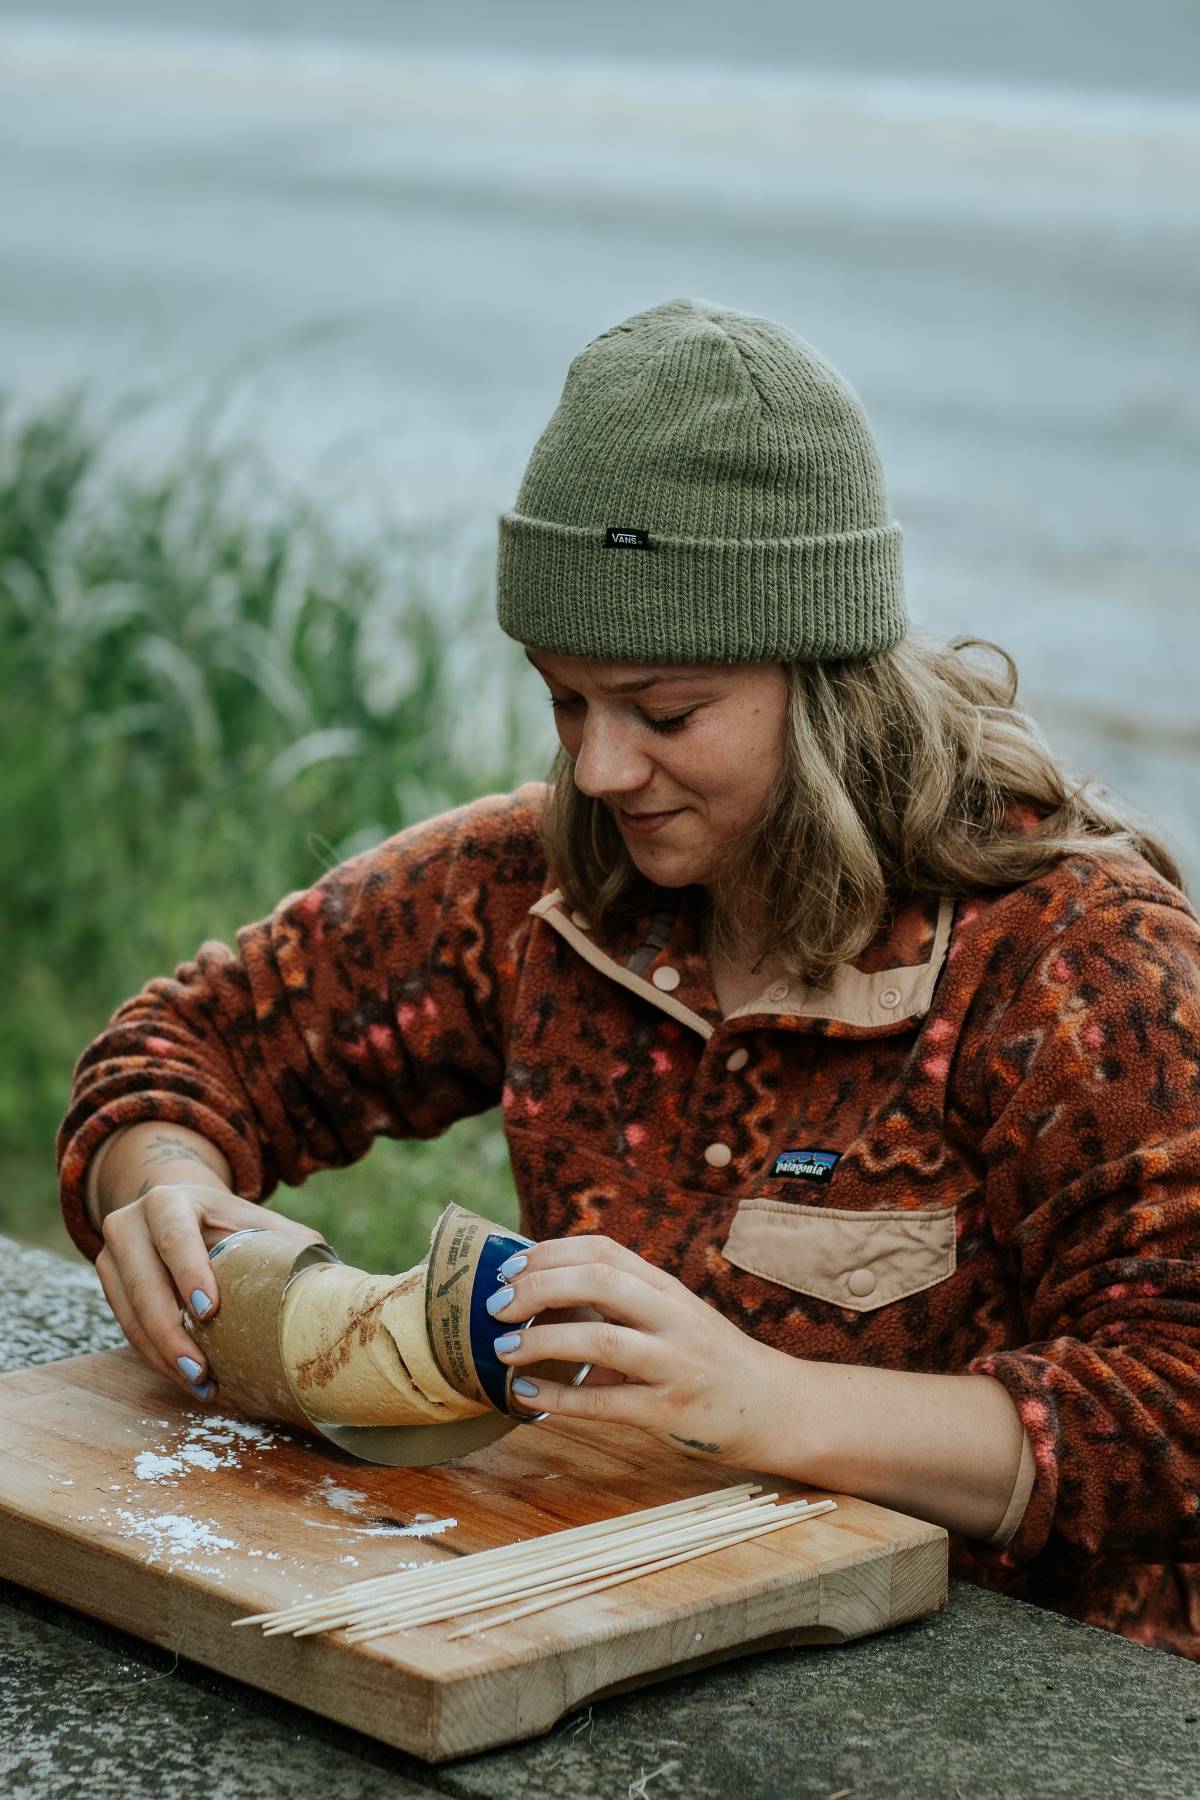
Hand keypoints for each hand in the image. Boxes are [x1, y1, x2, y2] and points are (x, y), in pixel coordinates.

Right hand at [95, 1182, 325, 1402]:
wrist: (174, 1208)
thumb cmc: (227, 1220)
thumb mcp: (253, 1219)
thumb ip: (289, 1242)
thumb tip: (338, 1280)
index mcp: (169, 1201)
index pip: (175, 1237)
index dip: (189, 1273)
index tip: (209, 1312)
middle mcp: (129, 1223)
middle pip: (144, 1284)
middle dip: (170, 1334)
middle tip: (202, 1370)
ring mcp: (110, 1254)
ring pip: (129, 1314)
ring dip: (161, 1356)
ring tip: (200, 1384)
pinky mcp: (106, 1283)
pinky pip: (126, 1327)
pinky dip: (154, 1356)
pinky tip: (184, 1377)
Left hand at [487, 1234, 793, 1466]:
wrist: (775, 1407)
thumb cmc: (709, 1358)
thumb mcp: (672, 1314)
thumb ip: (623, 1300)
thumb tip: (542, 1290)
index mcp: (666, 1287)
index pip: (602, 1250)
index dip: (549, 1253)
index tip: (508, 1267)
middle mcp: (672, 1317)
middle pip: (599, 1282)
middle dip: (538, 1288)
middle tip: (495, 1305)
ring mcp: (674, 1363)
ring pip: (603, 1340)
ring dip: (544, 1341)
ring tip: (504, 1348)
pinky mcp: (671, 1411)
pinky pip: (608, 1403)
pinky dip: (560, 1399)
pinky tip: (526, 1396)